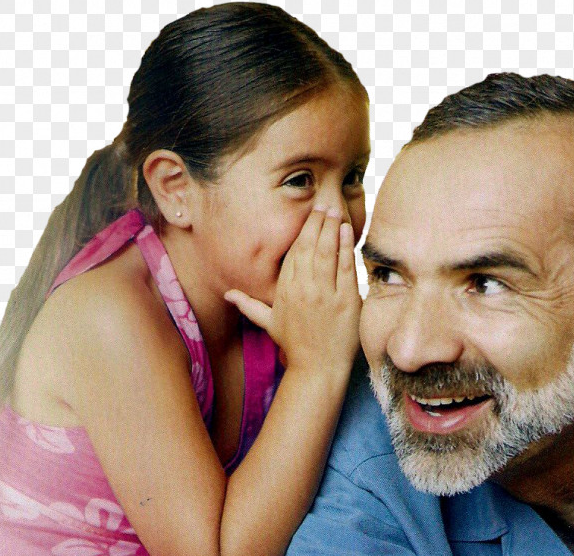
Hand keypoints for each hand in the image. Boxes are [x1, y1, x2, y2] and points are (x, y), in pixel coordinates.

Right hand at [225, 205, 361, 372]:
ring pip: (327, 252)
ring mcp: (325, 294)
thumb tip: (227, 294)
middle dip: (316, 222)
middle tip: (323, 204)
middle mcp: (303, 288)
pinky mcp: (345, 300)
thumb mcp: (268, 323)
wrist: (317, 368)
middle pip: (309, 247)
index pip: (293, 253)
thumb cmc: (294, 345)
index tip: (308, 215)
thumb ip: (248, 304)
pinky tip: (346, 230)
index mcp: (285, 290)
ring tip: (334, 211)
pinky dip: (345, 247)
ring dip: (330, 228)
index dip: (301, 231)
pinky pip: (345, 267)